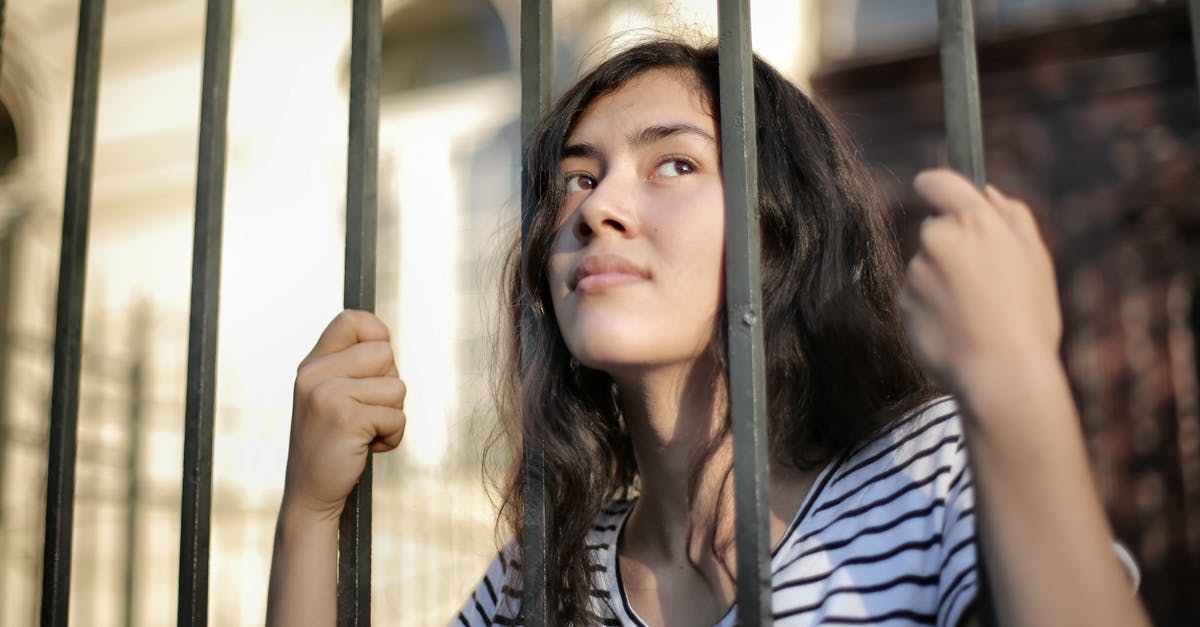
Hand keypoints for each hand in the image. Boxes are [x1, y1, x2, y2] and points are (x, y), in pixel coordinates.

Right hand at [282, 309, 406, 521]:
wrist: (310, 495)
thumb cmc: (332, 445)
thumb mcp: (330, 397)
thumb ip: (350, 368)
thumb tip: (385, 341)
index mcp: (312, 365)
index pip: (352, 320)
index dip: (378, 335)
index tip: (378, 366)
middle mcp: (314, 374)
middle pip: (385, 353)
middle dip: (389, 386)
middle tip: (366, 413)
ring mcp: (327, 395)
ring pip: (396, 387)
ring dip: (392, 415)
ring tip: (365, 433)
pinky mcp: (346, 418)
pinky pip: (397, 416)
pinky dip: (392, 437)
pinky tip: (367, 448)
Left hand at [899, 169, 1061, 395]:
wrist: (1001, 376)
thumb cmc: (1028, 317)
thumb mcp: (1036, 259)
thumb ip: (1012, 216)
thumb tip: (986, 192)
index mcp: (973, 221)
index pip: (935, 181)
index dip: (937, 187)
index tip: (941, 196)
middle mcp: (937, 240)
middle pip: (934, 228)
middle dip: (953, 245)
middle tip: (986, 280)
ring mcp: (915, 272)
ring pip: (926, 265)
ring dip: (943, 279)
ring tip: (976, 311)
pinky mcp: (902, 303)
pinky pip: (917, 296)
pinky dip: (932, 306)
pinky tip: (957, 328)